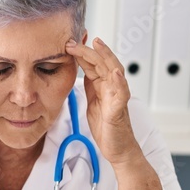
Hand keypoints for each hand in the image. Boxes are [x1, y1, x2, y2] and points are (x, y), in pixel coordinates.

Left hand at [65, 37, 140, 165]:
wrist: (117, 148)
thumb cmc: (107, 126)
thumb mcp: (93, 101)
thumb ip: (90, 85)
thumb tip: (82, 69)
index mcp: (103, 85)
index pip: (93, 63)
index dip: (82, 52)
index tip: (68, 42)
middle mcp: (112, 87)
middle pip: (103, 62)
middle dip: (89, 50)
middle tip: (73, 41)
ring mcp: (117, 97)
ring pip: (114, 71)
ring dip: (106, 57)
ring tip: (98, 44)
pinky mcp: (119, 110)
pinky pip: (121, 94)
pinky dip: (119, 83)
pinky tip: (115, 73)